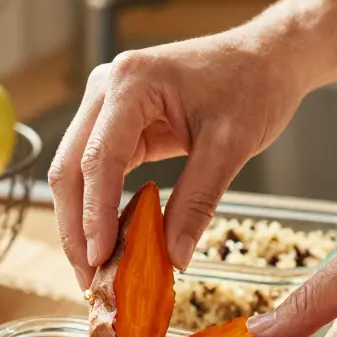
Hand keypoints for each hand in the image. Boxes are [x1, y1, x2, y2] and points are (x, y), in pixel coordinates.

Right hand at [48, 26, 315, 287]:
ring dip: (81, 222)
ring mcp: (106, 104)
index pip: (99, 159)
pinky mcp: (116, 123)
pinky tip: (110, 243)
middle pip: (70, 168)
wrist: (267, 57)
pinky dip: (100, 208)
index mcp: (130, 83)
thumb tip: (171, 258)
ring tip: (94, 271)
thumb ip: (197, 201)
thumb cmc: (253, 85)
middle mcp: (106, 88)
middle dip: (76, 227)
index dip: (95, 215)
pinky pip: (97, 171)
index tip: (100, 261)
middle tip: (87, 279)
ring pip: (74, 173)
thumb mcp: (231, 145)